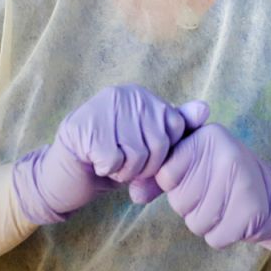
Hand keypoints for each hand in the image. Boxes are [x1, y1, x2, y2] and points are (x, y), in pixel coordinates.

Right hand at [12, 85, 205, 223]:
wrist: (65, 176)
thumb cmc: (110, 161)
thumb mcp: (148, 145)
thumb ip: (175, 127)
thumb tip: (205, 109)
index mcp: (140, 95)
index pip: (174, 129)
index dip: (161, 155)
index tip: (141, 156)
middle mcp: (122, 94)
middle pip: (157, 144)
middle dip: (143, 167)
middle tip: (122, 164)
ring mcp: (100, 107)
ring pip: (136, 154)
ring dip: (124, 171)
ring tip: (109, 163)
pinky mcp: (82, 127)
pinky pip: (113, 161)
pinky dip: (106, 171)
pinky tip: (94, 163)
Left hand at [154, 123, 270, 258]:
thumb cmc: (224, 180)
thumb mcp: (193, 167)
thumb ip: (161, 176)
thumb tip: (133, 192)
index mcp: (206, 137)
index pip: (165, 174)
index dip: (175, 186)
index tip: (194, 180)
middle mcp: (224, 153)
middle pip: (179, 201)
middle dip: (191, 206)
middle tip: (214, 194)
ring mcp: (241, 181)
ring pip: (195, 222)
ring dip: (206, 222)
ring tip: (225, 205)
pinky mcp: (251, 210)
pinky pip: (215, 237)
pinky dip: (221, 235)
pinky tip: (234, 219)